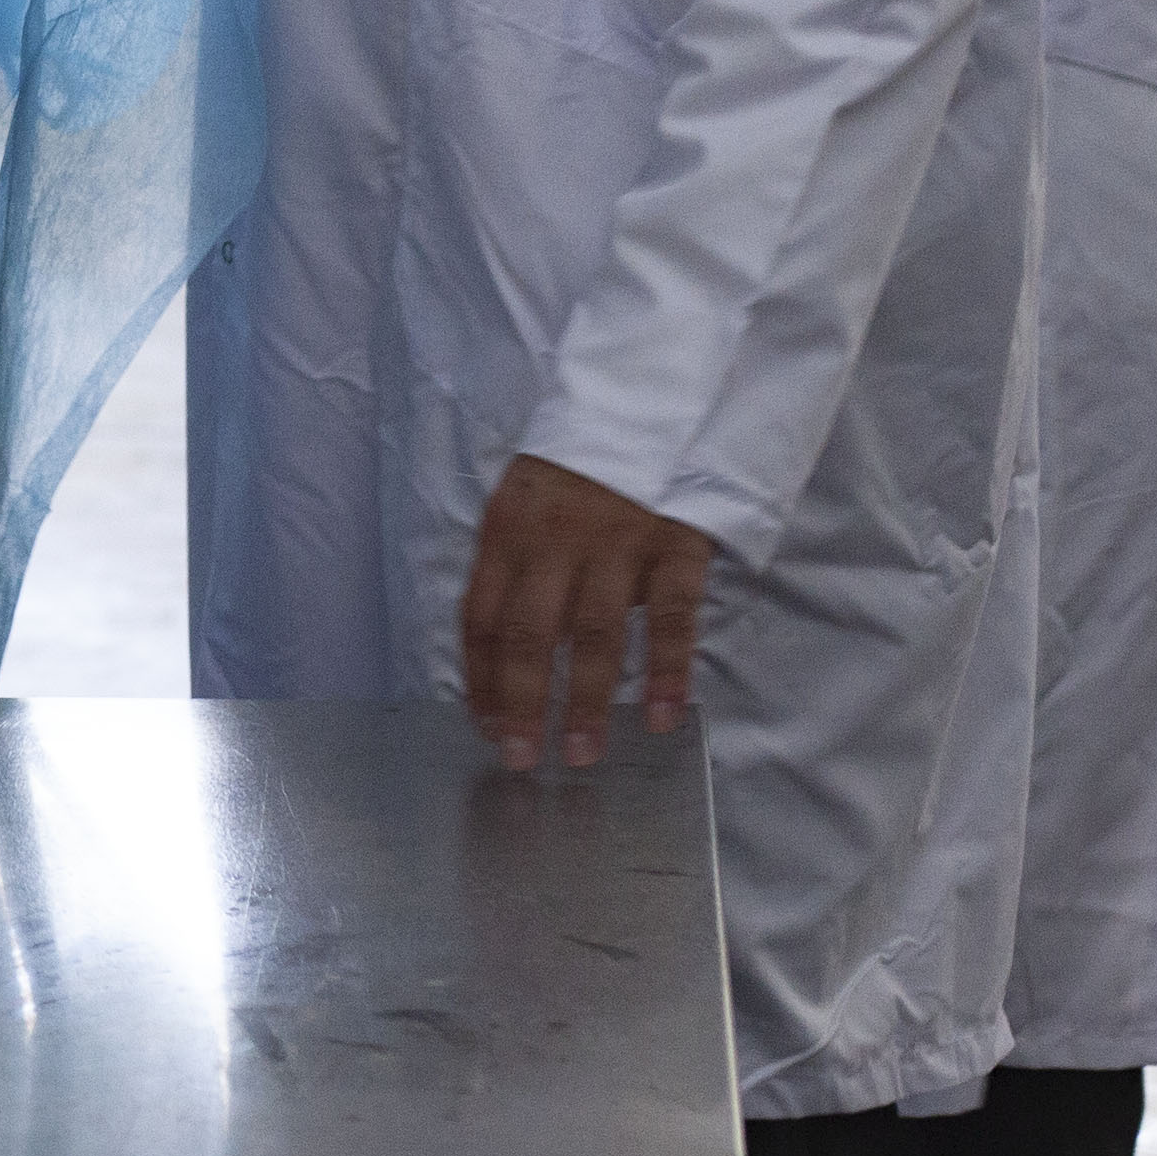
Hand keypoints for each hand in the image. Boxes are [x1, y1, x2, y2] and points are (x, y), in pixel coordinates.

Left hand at [457, 452, 718, 770]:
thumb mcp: (524, 500)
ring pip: (595, 634)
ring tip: (583, 753)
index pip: (483, 617)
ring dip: (588, 701)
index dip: (481, 678)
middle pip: (530, 634)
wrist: (649, 395)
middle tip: (522, 760)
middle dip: (522, 703)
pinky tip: (664, 716)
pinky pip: (671, 615)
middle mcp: (555, 539)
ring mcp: (617, 541)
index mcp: (508, 529)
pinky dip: (667, 669)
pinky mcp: (675, 541)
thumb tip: (499, 648)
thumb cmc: (579, 463)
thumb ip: (513, 565)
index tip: (485, 727)